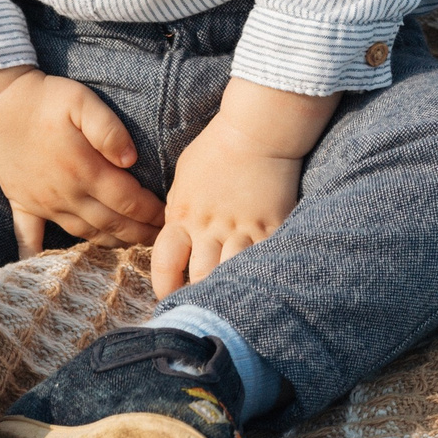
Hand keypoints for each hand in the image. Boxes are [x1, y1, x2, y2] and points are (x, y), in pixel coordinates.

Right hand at [0, 66, 165, 257]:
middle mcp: (66, 194)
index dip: (152, 212)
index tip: (170, 217)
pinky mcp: (22, 204)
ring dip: (110, 243)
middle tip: (161, 241)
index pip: (128, 201)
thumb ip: (109, 129)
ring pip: (83, 234)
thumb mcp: (82, 101)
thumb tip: (131, 159)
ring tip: (132, 247)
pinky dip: (36, 256)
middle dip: (140, 234)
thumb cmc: (46, 99)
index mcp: (85, 170)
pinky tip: (42, 272)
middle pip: (111, 224)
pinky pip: (29, 237)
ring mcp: (43, 204)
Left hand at [151, 78, 339, 296]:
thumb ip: (179, 211)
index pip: (166, 263)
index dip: (165, 286)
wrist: (257, 129)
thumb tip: (176, 235)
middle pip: (200, 277)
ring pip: (232, 274)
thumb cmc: (215, 148)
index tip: (170, 296)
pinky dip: (261, 273)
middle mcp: (210, 227)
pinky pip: (265, 259)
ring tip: (230, 302)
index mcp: (183, 215)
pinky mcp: (272, 224)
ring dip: (229, 289)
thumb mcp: (183, 179)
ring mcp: (243, 228)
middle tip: (201, 308)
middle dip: (198, 296)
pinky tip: (260, 283)